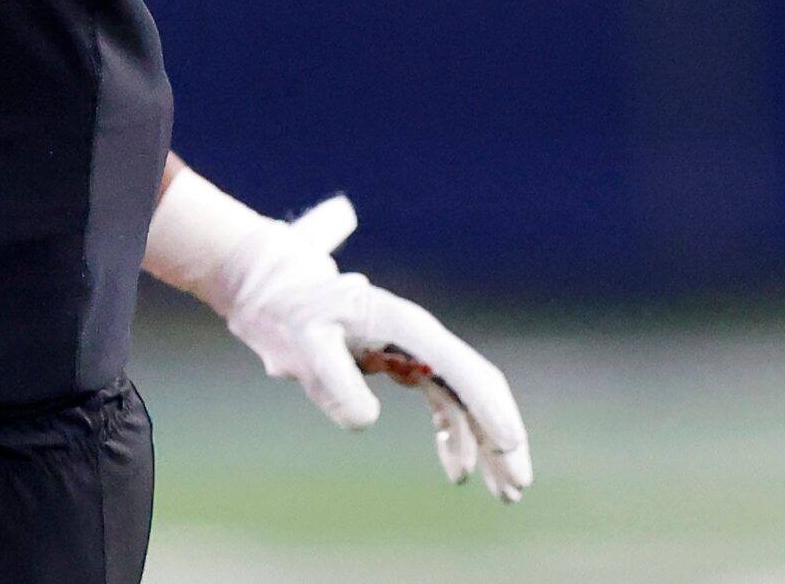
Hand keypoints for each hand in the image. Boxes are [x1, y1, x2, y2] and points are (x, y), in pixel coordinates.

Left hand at [216, 197, 533, 501]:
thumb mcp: (302, 342)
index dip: (487, 408)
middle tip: (515, 486)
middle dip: (500, 436)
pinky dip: (455, 436)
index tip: (508, 444)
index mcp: (403, 324)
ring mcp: (412, 350)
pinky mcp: (401, 365)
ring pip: (464, 400)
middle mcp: (417, 335)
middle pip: (475, 386)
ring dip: (485, 444)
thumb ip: (333, 380)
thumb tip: (367, 422)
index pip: (459, 368)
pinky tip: (457, 468)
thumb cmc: (287, 312)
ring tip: (500, 491)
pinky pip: (442, 403)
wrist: (269, 292)